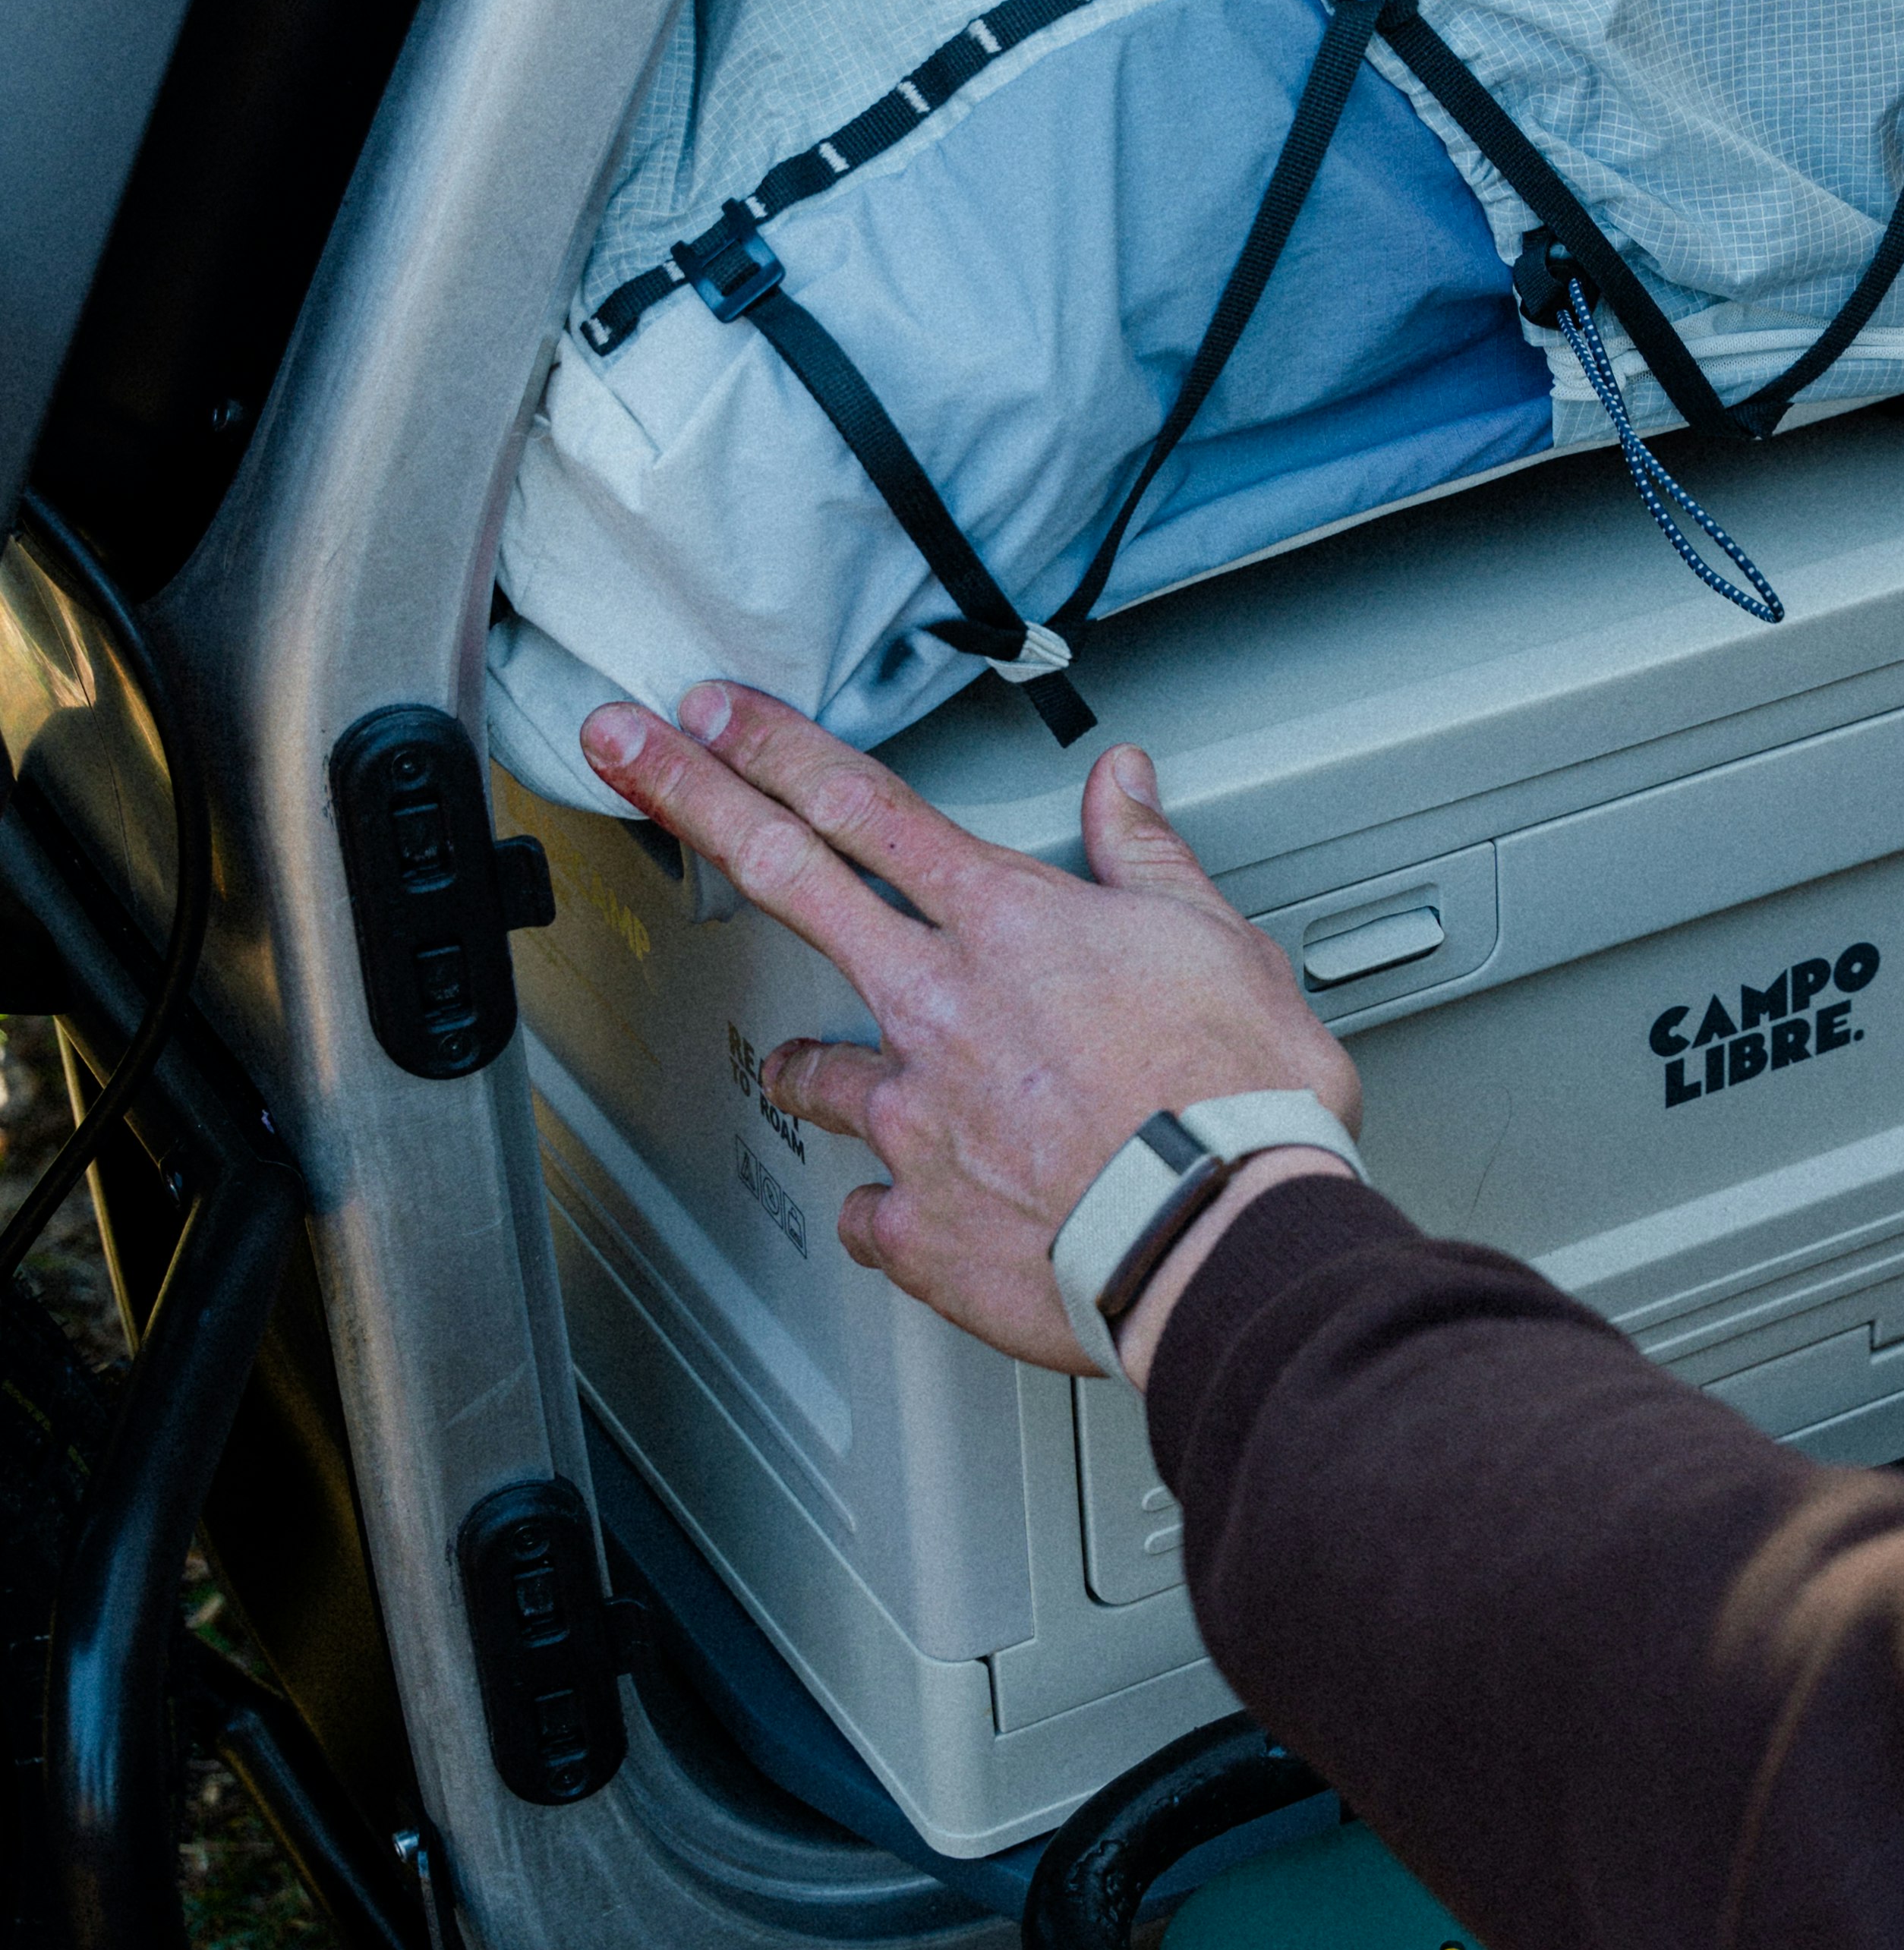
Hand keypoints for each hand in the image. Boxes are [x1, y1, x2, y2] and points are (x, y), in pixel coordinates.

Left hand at [578, 686, 1358, 1381]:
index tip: (711, 709)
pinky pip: (870, 1212)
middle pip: (784, 875)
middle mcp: (939, 1006)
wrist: (1227, 1240)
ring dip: (802, 1067)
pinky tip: (909, 1213)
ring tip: (794, 1072)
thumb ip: (1149, 858)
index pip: (867, 804)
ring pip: (813, 1072)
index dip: (776, 746)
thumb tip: (1124, 782)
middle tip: (619, 745)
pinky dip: (887, 1209)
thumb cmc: (1237, 1100)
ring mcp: (915, 1115)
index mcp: (1010, 925)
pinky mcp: (918, 1223)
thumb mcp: (1220, 942)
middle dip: (689, 798)